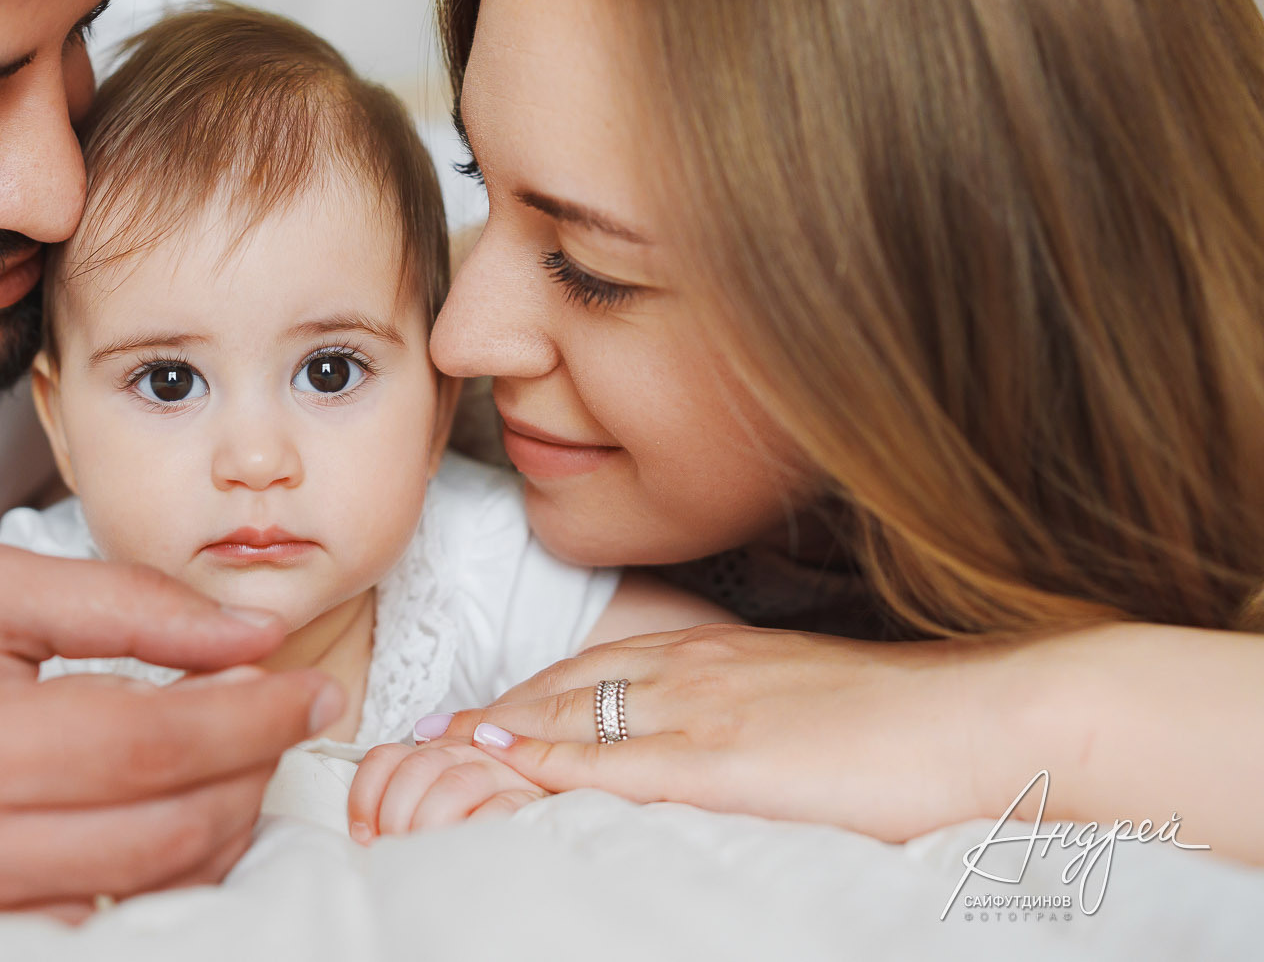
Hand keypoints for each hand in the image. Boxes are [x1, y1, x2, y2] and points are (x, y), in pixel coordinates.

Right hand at [0, 544, 343, 925]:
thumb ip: (120, 605)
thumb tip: (245, 633)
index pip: (147, 740)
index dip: (251, 715)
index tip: (310, 685)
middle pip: (165, 832)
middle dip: (253, 771)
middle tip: (284, 713)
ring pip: (148, 892)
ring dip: (221, 823)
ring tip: (233, 754)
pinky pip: (98, 922)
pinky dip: (158, 870)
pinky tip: (166, 809)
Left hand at [347, 738, 545, 840]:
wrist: (553, 797)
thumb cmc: (480, 813)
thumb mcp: (439, 796)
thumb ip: (408, 795)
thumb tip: (365, 832)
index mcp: (435, 749)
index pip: (386, 757)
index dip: (365, 795)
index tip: (363, 835)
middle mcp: (466, 751)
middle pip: (416, 768)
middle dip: (396, 813)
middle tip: (395, 849)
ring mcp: (500, 771)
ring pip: (454, 785)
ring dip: (430, 821)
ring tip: (423, 852)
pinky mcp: (530, 797)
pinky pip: (499, 807)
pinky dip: (476, 829)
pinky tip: (463, 849)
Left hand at [351, 623, 1030, 844]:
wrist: (983, 723)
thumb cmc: (908, 722)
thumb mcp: (811, 704)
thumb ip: (752, 715)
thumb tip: (725, 748)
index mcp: (720, 656)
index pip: (597, 666)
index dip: (531, 693)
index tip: (480, 717)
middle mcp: (698, 669)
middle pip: (567, 682)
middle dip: (497, 709)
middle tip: (434, 737)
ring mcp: (707, 709)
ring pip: (575, 709)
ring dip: (502, 730)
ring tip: (441, 750)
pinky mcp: (726, 759)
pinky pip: (617, 756)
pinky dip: (550, 756)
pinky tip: (505, 760)